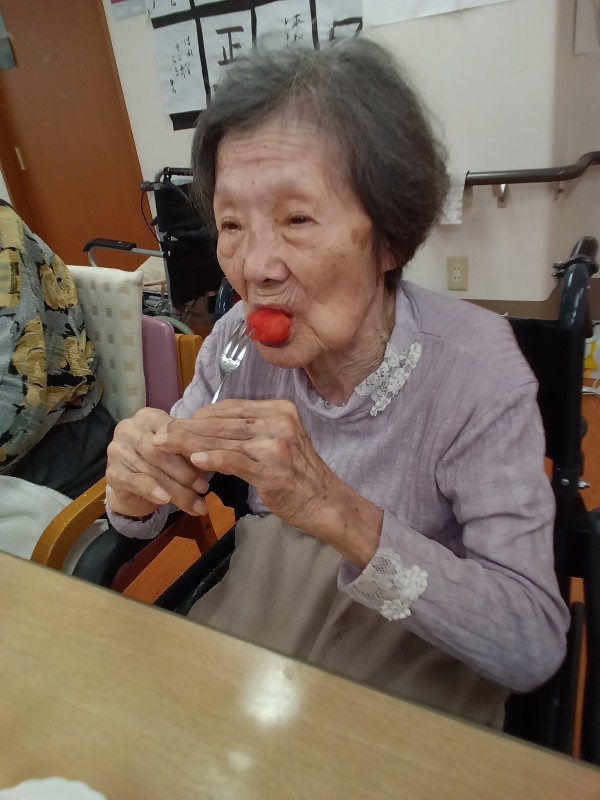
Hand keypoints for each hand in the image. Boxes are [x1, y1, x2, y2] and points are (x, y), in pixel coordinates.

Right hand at [106, 407, 208, 518]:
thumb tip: (210, 456)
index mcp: (147, 417)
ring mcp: (117, 450)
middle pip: (161, 451)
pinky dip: (152, 490)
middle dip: (185, 471)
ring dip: (177, 489)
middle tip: (204, 487)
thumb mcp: (175, 451)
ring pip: (152, 470)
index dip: (191, 448)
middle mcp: (129, 429)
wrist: (133, 489)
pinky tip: (165, 500)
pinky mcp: (112, 473)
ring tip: (196, 503)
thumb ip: (187, 448)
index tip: (210, 463)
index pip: (171, 430)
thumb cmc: (159, 463)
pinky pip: (135, 481)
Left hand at [153, 400, 334, 531]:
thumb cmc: (298, 473)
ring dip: (189, 443)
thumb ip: (250, 430)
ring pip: (223, 440)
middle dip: (187, 428)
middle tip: (160, 433)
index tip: (177, 422)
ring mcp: (276, 447)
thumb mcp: (279, 441)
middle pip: (222, 423)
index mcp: (280, 410)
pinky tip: (193, 460)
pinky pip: (234, 461)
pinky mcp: (271, 471)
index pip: (231, 408)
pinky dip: (211, 459)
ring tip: (165, 445)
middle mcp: (279, 423)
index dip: (200, 415)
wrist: (325, 502)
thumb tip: (208, 425)